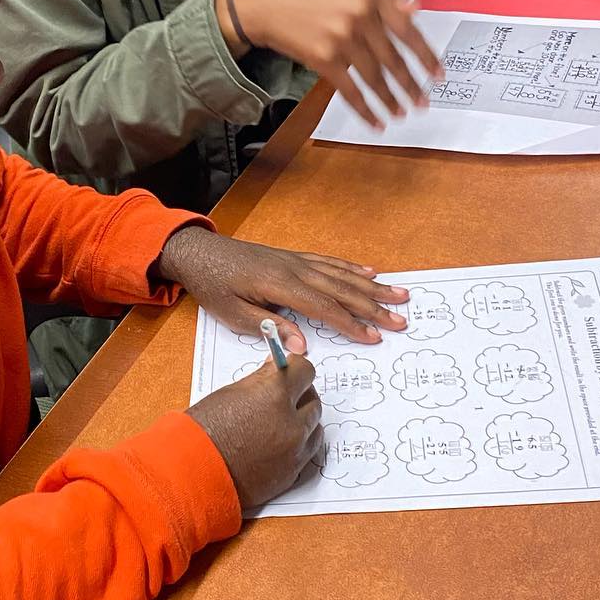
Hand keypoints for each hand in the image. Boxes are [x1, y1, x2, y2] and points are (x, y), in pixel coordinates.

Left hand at [157, 224, 408, 349]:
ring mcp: (295, 260)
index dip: (351, 324)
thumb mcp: (233, 314)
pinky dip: (351, 268)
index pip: (325, 308)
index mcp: (280, 285)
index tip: (374, 337)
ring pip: (341, 275)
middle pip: (342, 290)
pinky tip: (368, 272)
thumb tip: (302, 347)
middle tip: (400, 320)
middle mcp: (294, 269)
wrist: (199, 252)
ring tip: (399, 295)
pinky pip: (328, 262)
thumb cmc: (214, 285)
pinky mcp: (292, 257)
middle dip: (373, 307)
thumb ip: (269, 328)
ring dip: (371, 287)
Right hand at [188, 355, 321, 508]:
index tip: (290, 370)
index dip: (296, 368)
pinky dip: (298, 445)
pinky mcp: (292, 473)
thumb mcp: (231, 393)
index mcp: (274, 395)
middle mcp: (291, 423)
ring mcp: (294, 451)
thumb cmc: (204, 430)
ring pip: (314, 427)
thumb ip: (261, 380)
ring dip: (302, 421)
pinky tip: (278, 443)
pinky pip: (307, 452)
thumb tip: (277, 368)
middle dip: (300, 395)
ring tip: (279, 422)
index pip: (305, 371)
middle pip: (313, 400)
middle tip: (284, 395)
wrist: (192, 473)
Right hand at [217, 0, 443, 128]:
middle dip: (411, 85)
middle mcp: (359, 15)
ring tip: (401, 112)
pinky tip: (375, 120)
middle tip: (422, 100)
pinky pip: (351, 90)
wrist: (262, 0)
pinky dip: (365, 109)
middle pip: (394, 59)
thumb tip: (413, 11)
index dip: (426, 56)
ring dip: (391, 100)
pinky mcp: (324, 59)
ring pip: (375, 78)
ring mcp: (342, 38)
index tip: (437, 73)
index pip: (408, 30)